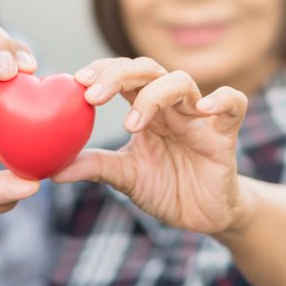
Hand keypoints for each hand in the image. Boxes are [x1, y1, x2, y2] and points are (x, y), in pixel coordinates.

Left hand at [53, 57, 249, 233]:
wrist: (202, 216)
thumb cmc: (165, 187)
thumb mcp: (124, 176)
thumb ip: (92, 166)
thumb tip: (51, 169)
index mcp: (146, 109)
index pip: (123, 75)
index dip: (101, 71)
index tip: (76, 82)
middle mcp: (171, 106)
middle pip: (147, 69)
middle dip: (117, 75)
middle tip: (92, 95)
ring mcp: (199, 117)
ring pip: (181, 81)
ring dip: (153, 95)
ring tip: (132, 124)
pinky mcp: (225, 134)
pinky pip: (234, 103)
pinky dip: (222, 99)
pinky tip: (203, 108)